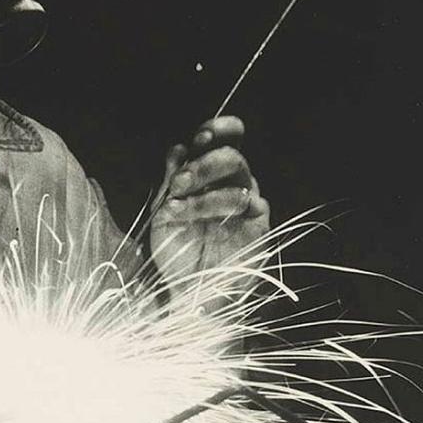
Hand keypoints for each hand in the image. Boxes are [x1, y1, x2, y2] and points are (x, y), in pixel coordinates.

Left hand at [149, 116, 269, 292]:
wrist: (189, 292)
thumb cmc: (177, 252)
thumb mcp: (165, 213)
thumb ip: (172, 181)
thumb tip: (177, 148)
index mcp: (211, 177)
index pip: (226, 140)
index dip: (219, 130)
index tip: (201, 135)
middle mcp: (232, 185)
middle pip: (233, 153)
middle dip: (204, 160)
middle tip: (179, 180)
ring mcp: (247, 203)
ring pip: (239, 171)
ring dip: (204, 182)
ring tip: (175, 201)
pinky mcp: (258, 223)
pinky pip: (244, 199)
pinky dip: (211, 202)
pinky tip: (185, 214)